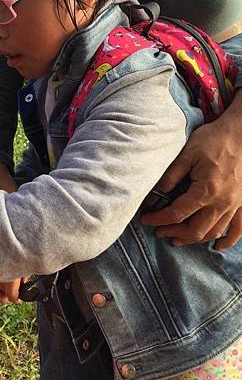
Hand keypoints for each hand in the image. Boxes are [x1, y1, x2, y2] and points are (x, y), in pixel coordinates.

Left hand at [142, 95, 241, 248]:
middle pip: (195, 229)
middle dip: (174, 233)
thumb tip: (158, 190)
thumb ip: (172, 174)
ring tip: (178, 239)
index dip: (159, 219)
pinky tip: (217, 246)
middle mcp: (222, 202)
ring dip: (194, 239)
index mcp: (206, 190)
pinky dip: (227, 241)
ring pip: (214, 232)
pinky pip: (238, 229)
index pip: (177, 214)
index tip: (146, 219)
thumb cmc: (214, 139)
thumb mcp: (187, 153)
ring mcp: (235, 205)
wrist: (241, 133)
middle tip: (159, 231)